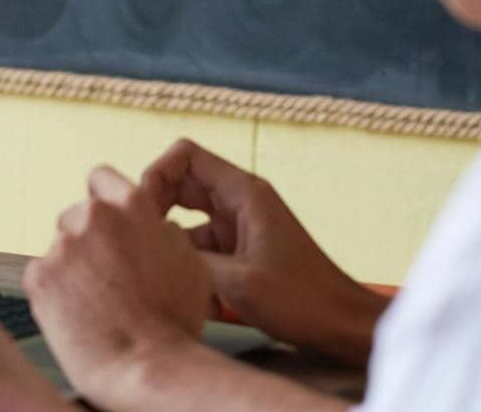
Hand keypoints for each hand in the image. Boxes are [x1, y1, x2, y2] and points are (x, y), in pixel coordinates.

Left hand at [22, 165, 213, 404]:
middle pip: (77, 217)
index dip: (103, 199)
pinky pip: (42, 277)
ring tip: (96, 302)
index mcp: (131, 207)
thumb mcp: (189, 261)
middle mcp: (92, 219)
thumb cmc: (172, 322)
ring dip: (72, 268)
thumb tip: (151, 228)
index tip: (102, 217)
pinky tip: (79, 313)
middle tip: (105, 276)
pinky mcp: (38, 277)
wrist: (145, 364)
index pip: (102, 178)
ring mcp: (61, 247)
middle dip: (87, 241)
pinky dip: (54, 293)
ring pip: (59, 250)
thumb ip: (162, 233)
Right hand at [140, 138, 385, 362]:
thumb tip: (147, 243)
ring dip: (173, 245)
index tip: (141, 212)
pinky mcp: (239, 251)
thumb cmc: (301, 300)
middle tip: (140, 244)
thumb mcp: (237, 282)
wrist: (340, 325)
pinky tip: (195, 299)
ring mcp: (239, 226)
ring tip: (169, 278)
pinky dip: (190, 266)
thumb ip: (188, 255)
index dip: (156, 175)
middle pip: (179, 185)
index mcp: (244, 193)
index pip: (185, 155)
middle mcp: (240, 201)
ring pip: (186, 220)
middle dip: (155, 211)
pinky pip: (200, 246)